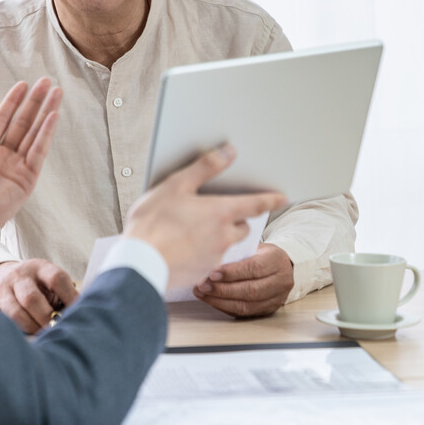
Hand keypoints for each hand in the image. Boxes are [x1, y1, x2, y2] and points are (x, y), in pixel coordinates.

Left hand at [0, 79, 61, 254]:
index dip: (13, 102)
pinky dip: (46, 134)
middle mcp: (3, 156)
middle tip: (47, 82)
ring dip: (46, 113)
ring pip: (35, 134)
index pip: (3, 119)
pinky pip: (39, 152)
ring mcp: (17, 167)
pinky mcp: (27, 179)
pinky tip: (53, 116)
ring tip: (57, 93)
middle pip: (23, 123)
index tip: (23, 84)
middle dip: (35, 102)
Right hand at [0, 259, 78, 333]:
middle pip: (32, 298)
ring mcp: (4, 289)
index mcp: (41, 268)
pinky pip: (5, 320)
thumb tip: (78, 317)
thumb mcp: (47, 282)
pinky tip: (28, 338)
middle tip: (57, 330)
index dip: (70, 297)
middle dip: (46, 318)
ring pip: (16, 312)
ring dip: (32, 328)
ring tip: (43, 337)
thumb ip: (61, 296)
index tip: (79, 313)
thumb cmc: (34, 285)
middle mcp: (21, 276)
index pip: (57, 279)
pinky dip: (18, 331)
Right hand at [123, 144, 288, 290]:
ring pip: (225, 244)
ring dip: (218, 236)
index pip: (255, 204)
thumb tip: (228, 151)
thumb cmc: (153, 223)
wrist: (140, 263)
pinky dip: (202, 252)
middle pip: (242, 226)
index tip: (283, 198)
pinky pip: (210, 259)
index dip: (270, 199)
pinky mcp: (202, 272)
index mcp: (220, 213)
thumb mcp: (176, 186)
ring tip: (194, 230)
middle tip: (218, 212)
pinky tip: (183, 248)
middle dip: (237, 219)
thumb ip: (204, 168)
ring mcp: (214, 257)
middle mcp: (223, 236)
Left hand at [192, 243, 293, 317]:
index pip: (254, 268)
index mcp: (276, 260)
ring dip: (221, 301)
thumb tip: (211, 260)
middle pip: (250, 290)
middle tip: (203, 285)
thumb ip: (237, 253)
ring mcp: (276, 298)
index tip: (212, 273)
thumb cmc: (261, 254)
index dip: (232, 272)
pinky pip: (244, 313)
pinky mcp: (268, 310)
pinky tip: (211, 300)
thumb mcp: (253, 246)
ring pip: (247, 305)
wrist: (281, 266)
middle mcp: (281, 281)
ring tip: (203, 293)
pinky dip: (225, 307)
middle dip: (223, 289)